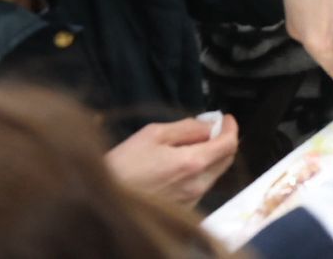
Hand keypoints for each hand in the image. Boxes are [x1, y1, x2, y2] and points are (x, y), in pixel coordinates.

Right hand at [105, 116, 238, 207]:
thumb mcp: (152, 135)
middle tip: (210, 130)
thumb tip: (210, 125)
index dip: (231, 128)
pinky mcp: (182, 212)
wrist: (102, 201)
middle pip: (226, 160)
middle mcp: (197, 185)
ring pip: (213, 175)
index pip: (229, 144)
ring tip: (190, 146)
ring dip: (210, 158)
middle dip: (223, 141)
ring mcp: (191, 201)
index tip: (226, 119)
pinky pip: (200, 188)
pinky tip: (179, 167)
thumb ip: (187, 127)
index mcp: (193, 163)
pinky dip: (199, 173)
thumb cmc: (122, 166)